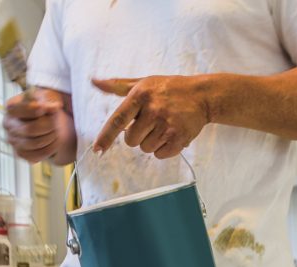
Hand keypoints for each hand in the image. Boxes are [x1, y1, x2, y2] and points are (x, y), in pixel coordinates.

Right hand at [4, 89, 63, 162]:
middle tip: (56, 121)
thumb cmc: (44, 105)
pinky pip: (38, 155)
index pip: (19, 110)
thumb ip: (48, 101)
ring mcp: (12, 140)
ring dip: (52, 137)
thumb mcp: (46, 97)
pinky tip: (53, 141)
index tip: (45, 108)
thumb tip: (54, 107)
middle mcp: (8, 125)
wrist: (45, 119)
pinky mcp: (20, 153)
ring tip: (55, 130)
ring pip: (35, 144)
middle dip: (49, 125)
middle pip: (30, 129)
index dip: (35, 110)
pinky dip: (51, 148)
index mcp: (11, 108)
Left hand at [92, 75, 210, 158]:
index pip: (118, 120)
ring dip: (151, 141)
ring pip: (145, 148)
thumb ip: (117, 85)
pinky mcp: (178, 138)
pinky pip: (159, 155)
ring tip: (163, 126)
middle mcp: (153, 110)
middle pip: (131, 140)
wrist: (202, 95)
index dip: (106, 136)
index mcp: (141, 95)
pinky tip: (171, 134)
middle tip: (151, 122)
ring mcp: (167, 126)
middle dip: (137, 135)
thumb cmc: (168, 89)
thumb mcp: (143, 82)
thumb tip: (94, 81)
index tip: (97, 150)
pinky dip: (164, 148)